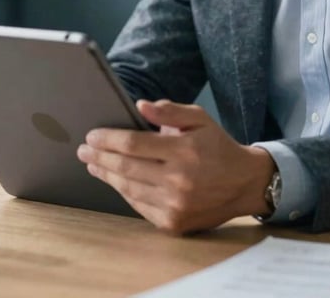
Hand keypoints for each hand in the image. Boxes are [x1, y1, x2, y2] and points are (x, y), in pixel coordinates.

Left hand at [76, 99, 274, 233]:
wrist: (244, 183)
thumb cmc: (218, 146)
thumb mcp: (200, 118)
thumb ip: (170, 111)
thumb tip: (140, 106)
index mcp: (184, 151)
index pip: (134, 144)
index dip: (108, 139)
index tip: (92, 135)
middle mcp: (178, 180)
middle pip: (126, 168)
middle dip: (100, 157)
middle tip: (84, 149)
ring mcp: (175, 205)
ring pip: (129, 189)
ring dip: (107, 175)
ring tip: (94, 164)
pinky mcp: (174, 223)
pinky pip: (139, 206)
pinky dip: (124, 192)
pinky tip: (115, 181)